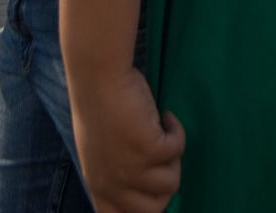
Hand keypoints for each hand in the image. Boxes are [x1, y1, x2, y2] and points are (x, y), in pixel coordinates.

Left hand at [71, 69, 183, 212]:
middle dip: (165, 183)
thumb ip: (115, 174)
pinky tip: (165, 116)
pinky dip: (176, 130)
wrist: (99, 76)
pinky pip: (178, 149)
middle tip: (162, 157)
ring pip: (171, 182)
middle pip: (155, 209)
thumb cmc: (100, 105)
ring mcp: (132, 168)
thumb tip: (148, 190)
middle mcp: (113, 183)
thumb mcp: (99, 150)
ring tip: (160, 132)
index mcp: (98, 184)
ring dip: (172, 156)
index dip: (140, 209)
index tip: (154, 194)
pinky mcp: (150, 149)